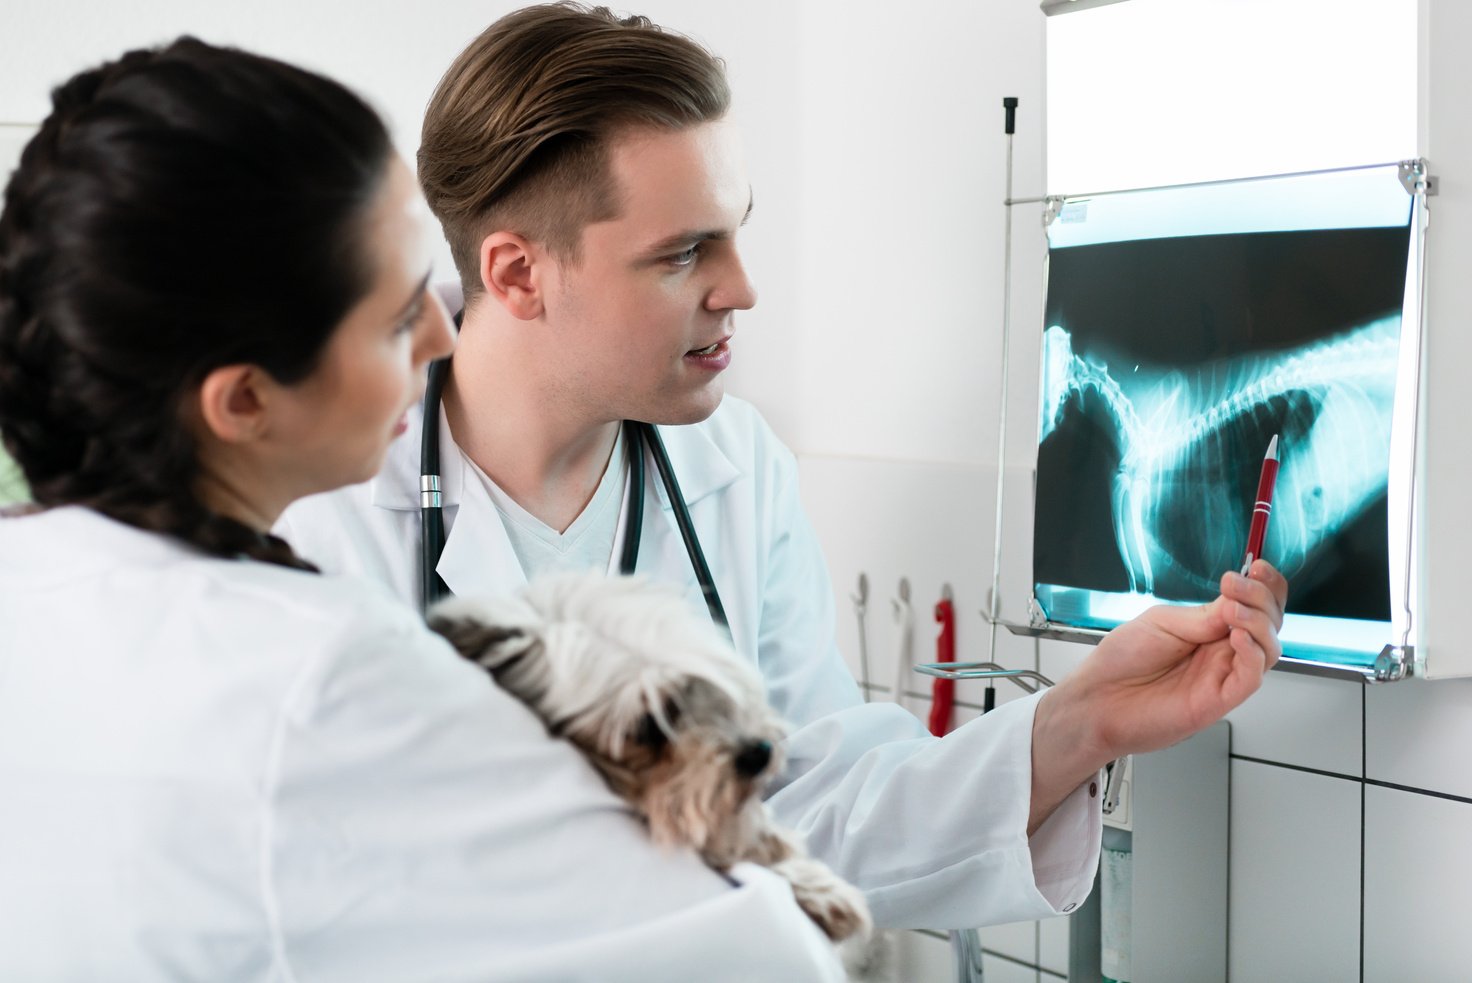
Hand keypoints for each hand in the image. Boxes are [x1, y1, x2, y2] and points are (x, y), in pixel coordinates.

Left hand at [1027, 561, 1286, 833]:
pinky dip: (1252, 654)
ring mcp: (1222, 675)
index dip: (1264, 585)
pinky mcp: (1219, 700)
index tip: (1258, 566)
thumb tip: (1238, 601)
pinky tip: (1236, 636)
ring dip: (1258, 622)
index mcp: (1209, 628)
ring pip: (1268, 648)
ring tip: (1232, 609)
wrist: (1097, 699)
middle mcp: (1221, 651)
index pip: (1253, 605)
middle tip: (1237, 584)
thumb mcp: (1161, 622)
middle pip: (1269, 623)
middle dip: (1262, 598)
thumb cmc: (1120, 661)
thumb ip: (1204, 615)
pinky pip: (1251, 676)